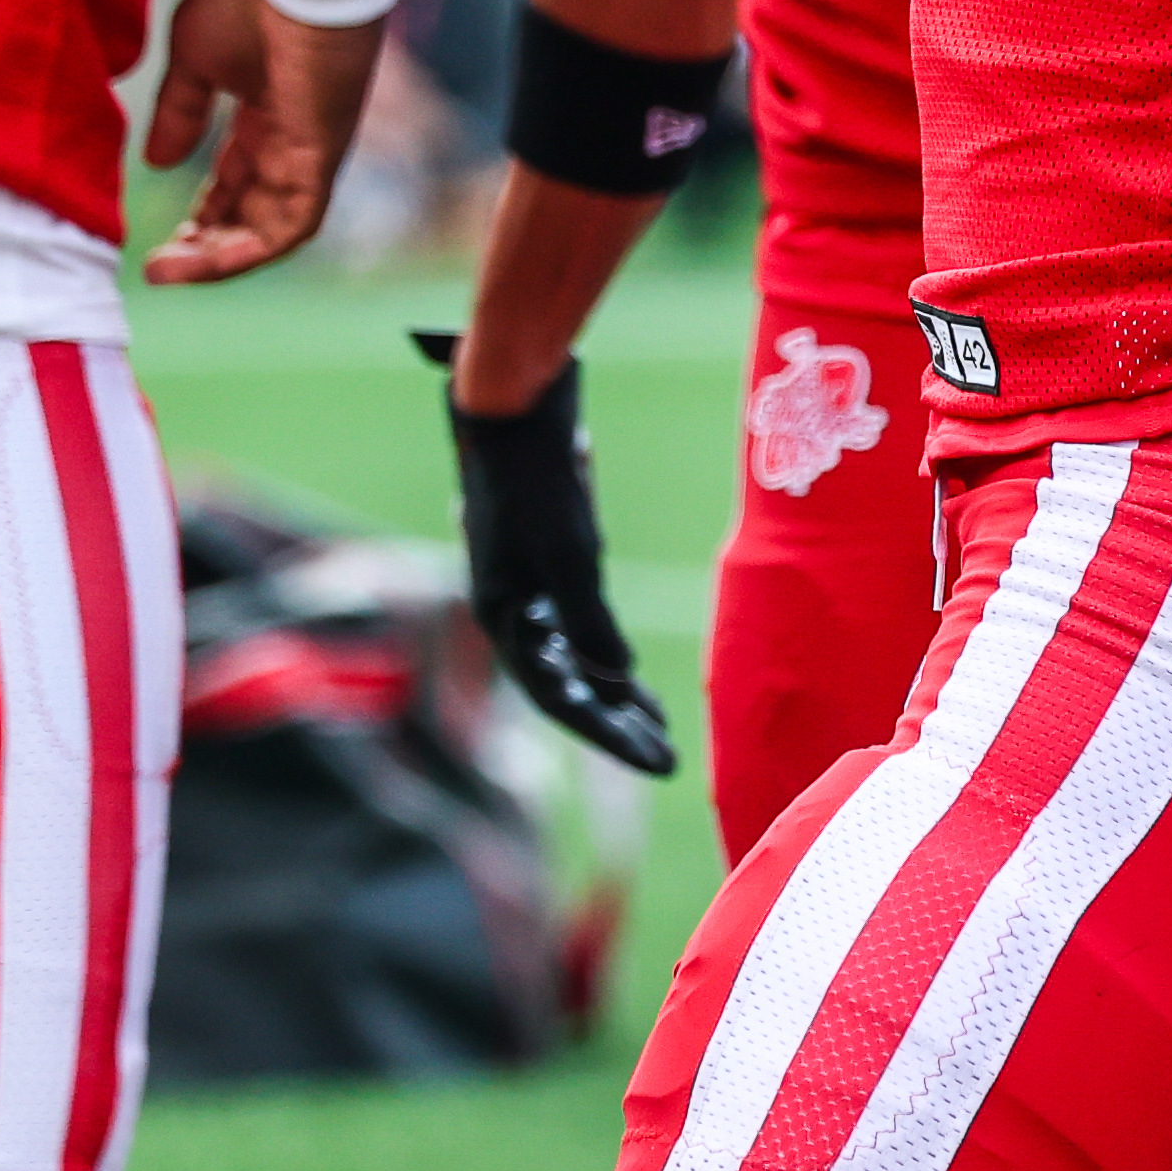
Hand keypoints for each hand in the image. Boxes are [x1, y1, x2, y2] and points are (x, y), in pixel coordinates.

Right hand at [139, 0, 386, 284]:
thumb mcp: (195, 58)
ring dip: (223, 257)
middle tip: (160, 268)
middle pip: (253, 213)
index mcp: (267, 112)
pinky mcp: (322, 154)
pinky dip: (255, 248)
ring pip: (273, 228)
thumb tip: (159, 161)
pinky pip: (295, 220)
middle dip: (206, 246)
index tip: (160, 241)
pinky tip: (212, 259)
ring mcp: (311, 150)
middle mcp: (294, 139)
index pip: (237, 181)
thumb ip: (180, 111)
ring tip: (173, 271)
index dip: (201, 214)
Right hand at [413, 330, 674, 775]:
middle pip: (565, 685)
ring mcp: (523, 583)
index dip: (612, 736)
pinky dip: (601, 649)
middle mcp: (511, 609)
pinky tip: (625, 662)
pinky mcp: (538, 557)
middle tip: (666, 755)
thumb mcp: (570, 555)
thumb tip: (616, 676)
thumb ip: (591, 623)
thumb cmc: (537, 482)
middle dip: (616, 723)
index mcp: (505, 618)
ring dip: (612, 691)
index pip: (561, 700)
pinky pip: (572, 623)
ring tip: (655, 720)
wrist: (512, 408)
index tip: (660, 763)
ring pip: (570, 657)